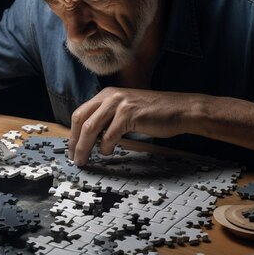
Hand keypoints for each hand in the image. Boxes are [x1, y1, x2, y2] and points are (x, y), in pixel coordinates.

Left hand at [68, 87, 199, 164]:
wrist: (181, 110)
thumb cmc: (155, 113)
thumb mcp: (126, 110)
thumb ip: (109, 118)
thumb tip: (91, 137)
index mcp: (107, 94)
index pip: (80, 113)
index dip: (73, 133)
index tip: (72, 148)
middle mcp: (110, 96)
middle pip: (81, 120)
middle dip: (74, 142)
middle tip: (74, 158)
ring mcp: (119, 104)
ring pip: (91, 129)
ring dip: (84, 148)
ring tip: (84, 160)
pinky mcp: (129, 115)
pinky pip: (109, 135)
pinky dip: (106, 147)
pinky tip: (108, 152)